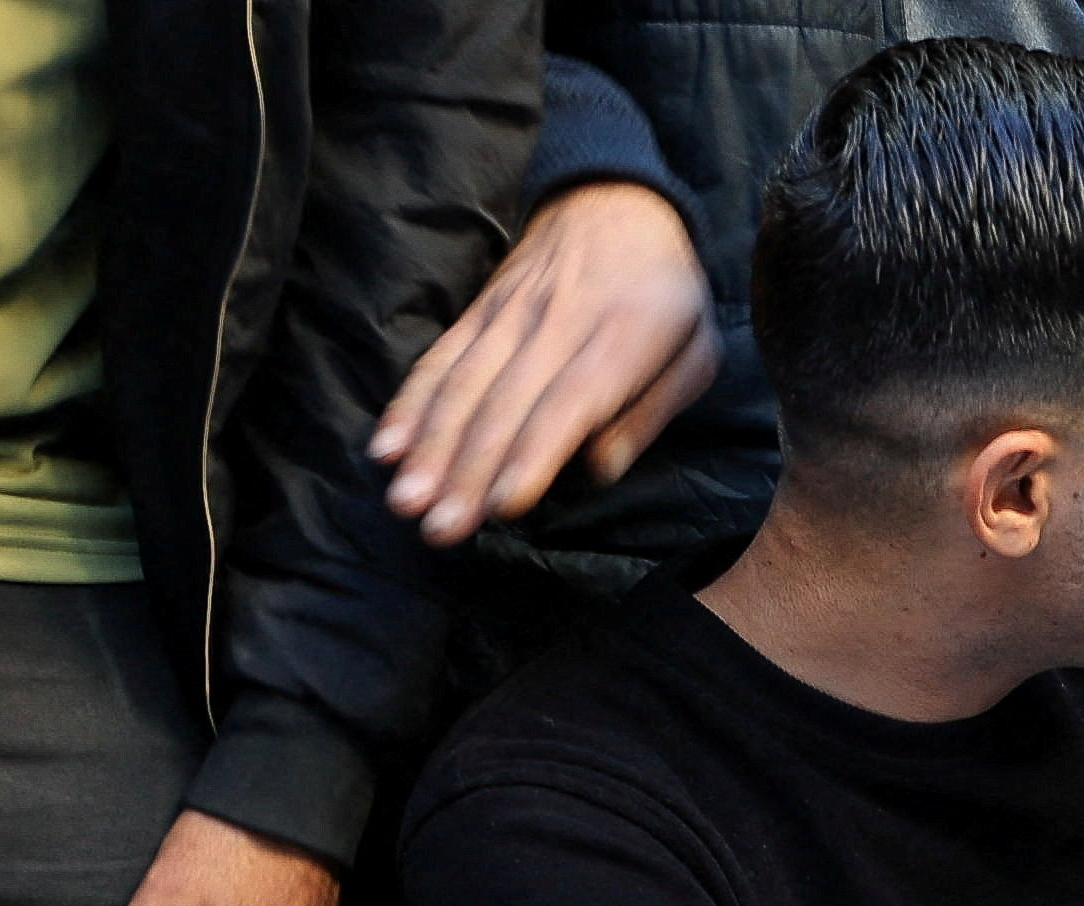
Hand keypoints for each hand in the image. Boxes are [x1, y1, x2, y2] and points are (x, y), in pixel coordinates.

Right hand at [370, 180, 719, 546]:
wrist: (618, 198)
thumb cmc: (669, 293)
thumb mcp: (696, 349)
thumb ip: (654, 409)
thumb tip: (600, 467)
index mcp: (619, 340)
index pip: (568, 405)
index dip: (533, 455)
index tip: (504, 505)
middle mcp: (555, 327)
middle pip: (504, 406)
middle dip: (468, 471)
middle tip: (440, 528)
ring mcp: (510, 316)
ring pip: (463, 386)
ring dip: (430, 447)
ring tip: (406, 499)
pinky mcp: (480, 311)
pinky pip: (440, 359)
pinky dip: (410, 403)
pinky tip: (387, 445)